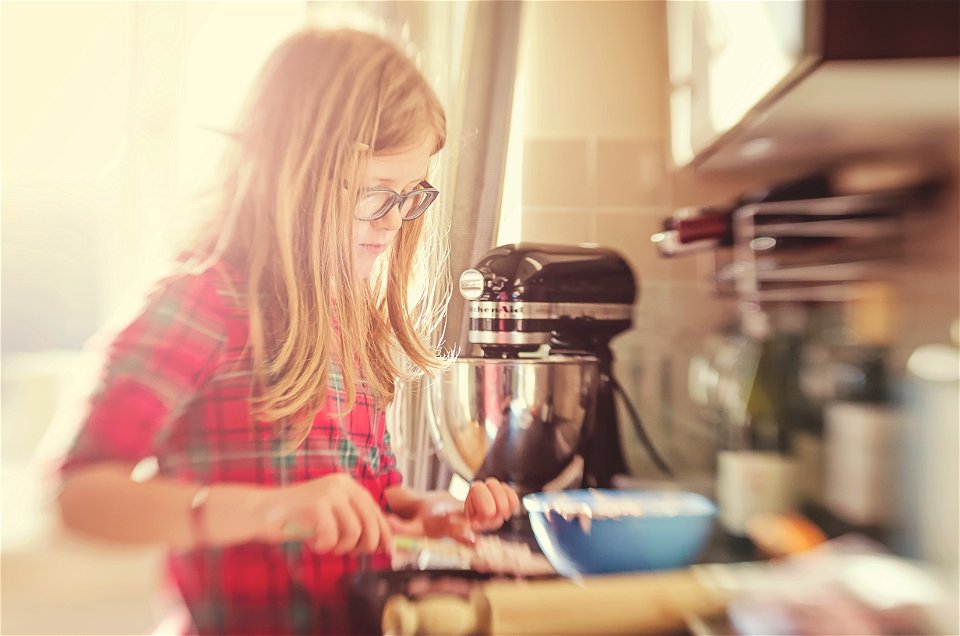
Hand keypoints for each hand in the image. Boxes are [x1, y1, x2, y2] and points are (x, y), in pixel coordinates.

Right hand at [250, 473, 392, 554]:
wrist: (262, 512)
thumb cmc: (297, 519)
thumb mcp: (331, 516)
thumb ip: (352, 521)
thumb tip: (380, 542)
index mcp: (348, 484)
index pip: (375, 509)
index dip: (384, 531)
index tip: (388, 550)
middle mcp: (342, 484)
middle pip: (370, 519)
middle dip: (367, 543)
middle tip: (354, 554)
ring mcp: (329, 492)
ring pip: (353, 531)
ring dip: (341, 547)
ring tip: (326, 546)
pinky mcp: (317, 503)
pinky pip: (331, 537)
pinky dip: (322, 547)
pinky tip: (312, 543)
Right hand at [388, 478, 519, 543]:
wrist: (445, 515)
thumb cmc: (429, 519)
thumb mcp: (414, 524)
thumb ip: (401, 527)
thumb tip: (386, 524)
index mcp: (454, 529)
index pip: (461, 534)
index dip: (466, 535)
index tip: (472, 538)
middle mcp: (475, 528)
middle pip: (492, 516)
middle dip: (484, 498)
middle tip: (473, 490)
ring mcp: (489, 519)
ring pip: (505, 507)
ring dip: (495, 491)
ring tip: (482, 486)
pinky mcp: (498, 509)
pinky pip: (512, 501)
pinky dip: (506, 490)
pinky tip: (493, 487)